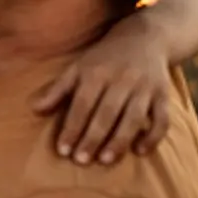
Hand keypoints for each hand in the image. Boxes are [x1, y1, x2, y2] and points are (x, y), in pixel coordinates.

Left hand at [31, 19, 172, 165]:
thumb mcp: (79, 67)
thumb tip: (34, 109)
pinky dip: (153, 136)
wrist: (146, 37)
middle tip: (81, 160)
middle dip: (93, 137)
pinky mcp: (163, 95)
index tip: (63, 149)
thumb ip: (57, 89)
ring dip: (120, 140)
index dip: (72, 127)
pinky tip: (140, 151)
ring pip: (134, 117)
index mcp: (97, 72)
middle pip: (107, 112)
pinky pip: (162, 118)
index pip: (83, 103)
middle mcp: (122, 79)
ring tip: (106, 160)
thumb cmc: (105, 58)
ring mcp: (144, 87)